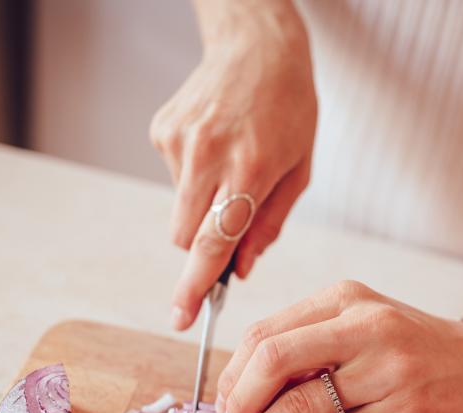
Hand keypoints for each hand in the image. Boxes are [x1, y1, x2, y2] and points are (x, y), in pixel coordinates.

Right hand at [150, 0, 316, 329]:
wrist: (258, 45)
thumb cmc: (289, 109)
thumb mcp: (300, 170)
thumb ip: (270, 224)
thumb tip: (239, 270)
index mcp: (250, 169)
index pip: (214, 242)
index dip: (196, 285)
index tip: (180, 317)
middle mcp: (208, 156)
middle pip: (187, 237)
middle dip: (205, 249)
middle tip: (230, 233)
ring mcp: (180, 142)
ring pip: (180, 212)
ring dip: (204, 207)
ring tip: (232, 167)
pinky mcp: (162, 132)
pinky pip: (175, 180)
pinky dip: (194, 177)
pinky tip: (216, 147)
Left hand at [202, 281, 462, 412]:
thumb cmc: (417, 349)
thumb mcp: (364, 325)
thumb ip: (310, 345)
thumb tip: (243, 390)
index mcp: (345, 300)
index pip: (266, 333)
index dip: (232, 374)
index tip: (222, 404)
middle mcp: (364, 327)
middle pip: (273, 361)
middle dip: (236, 404)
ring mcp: (387, 370)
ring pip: (300, 406)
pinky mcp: (405, 411)